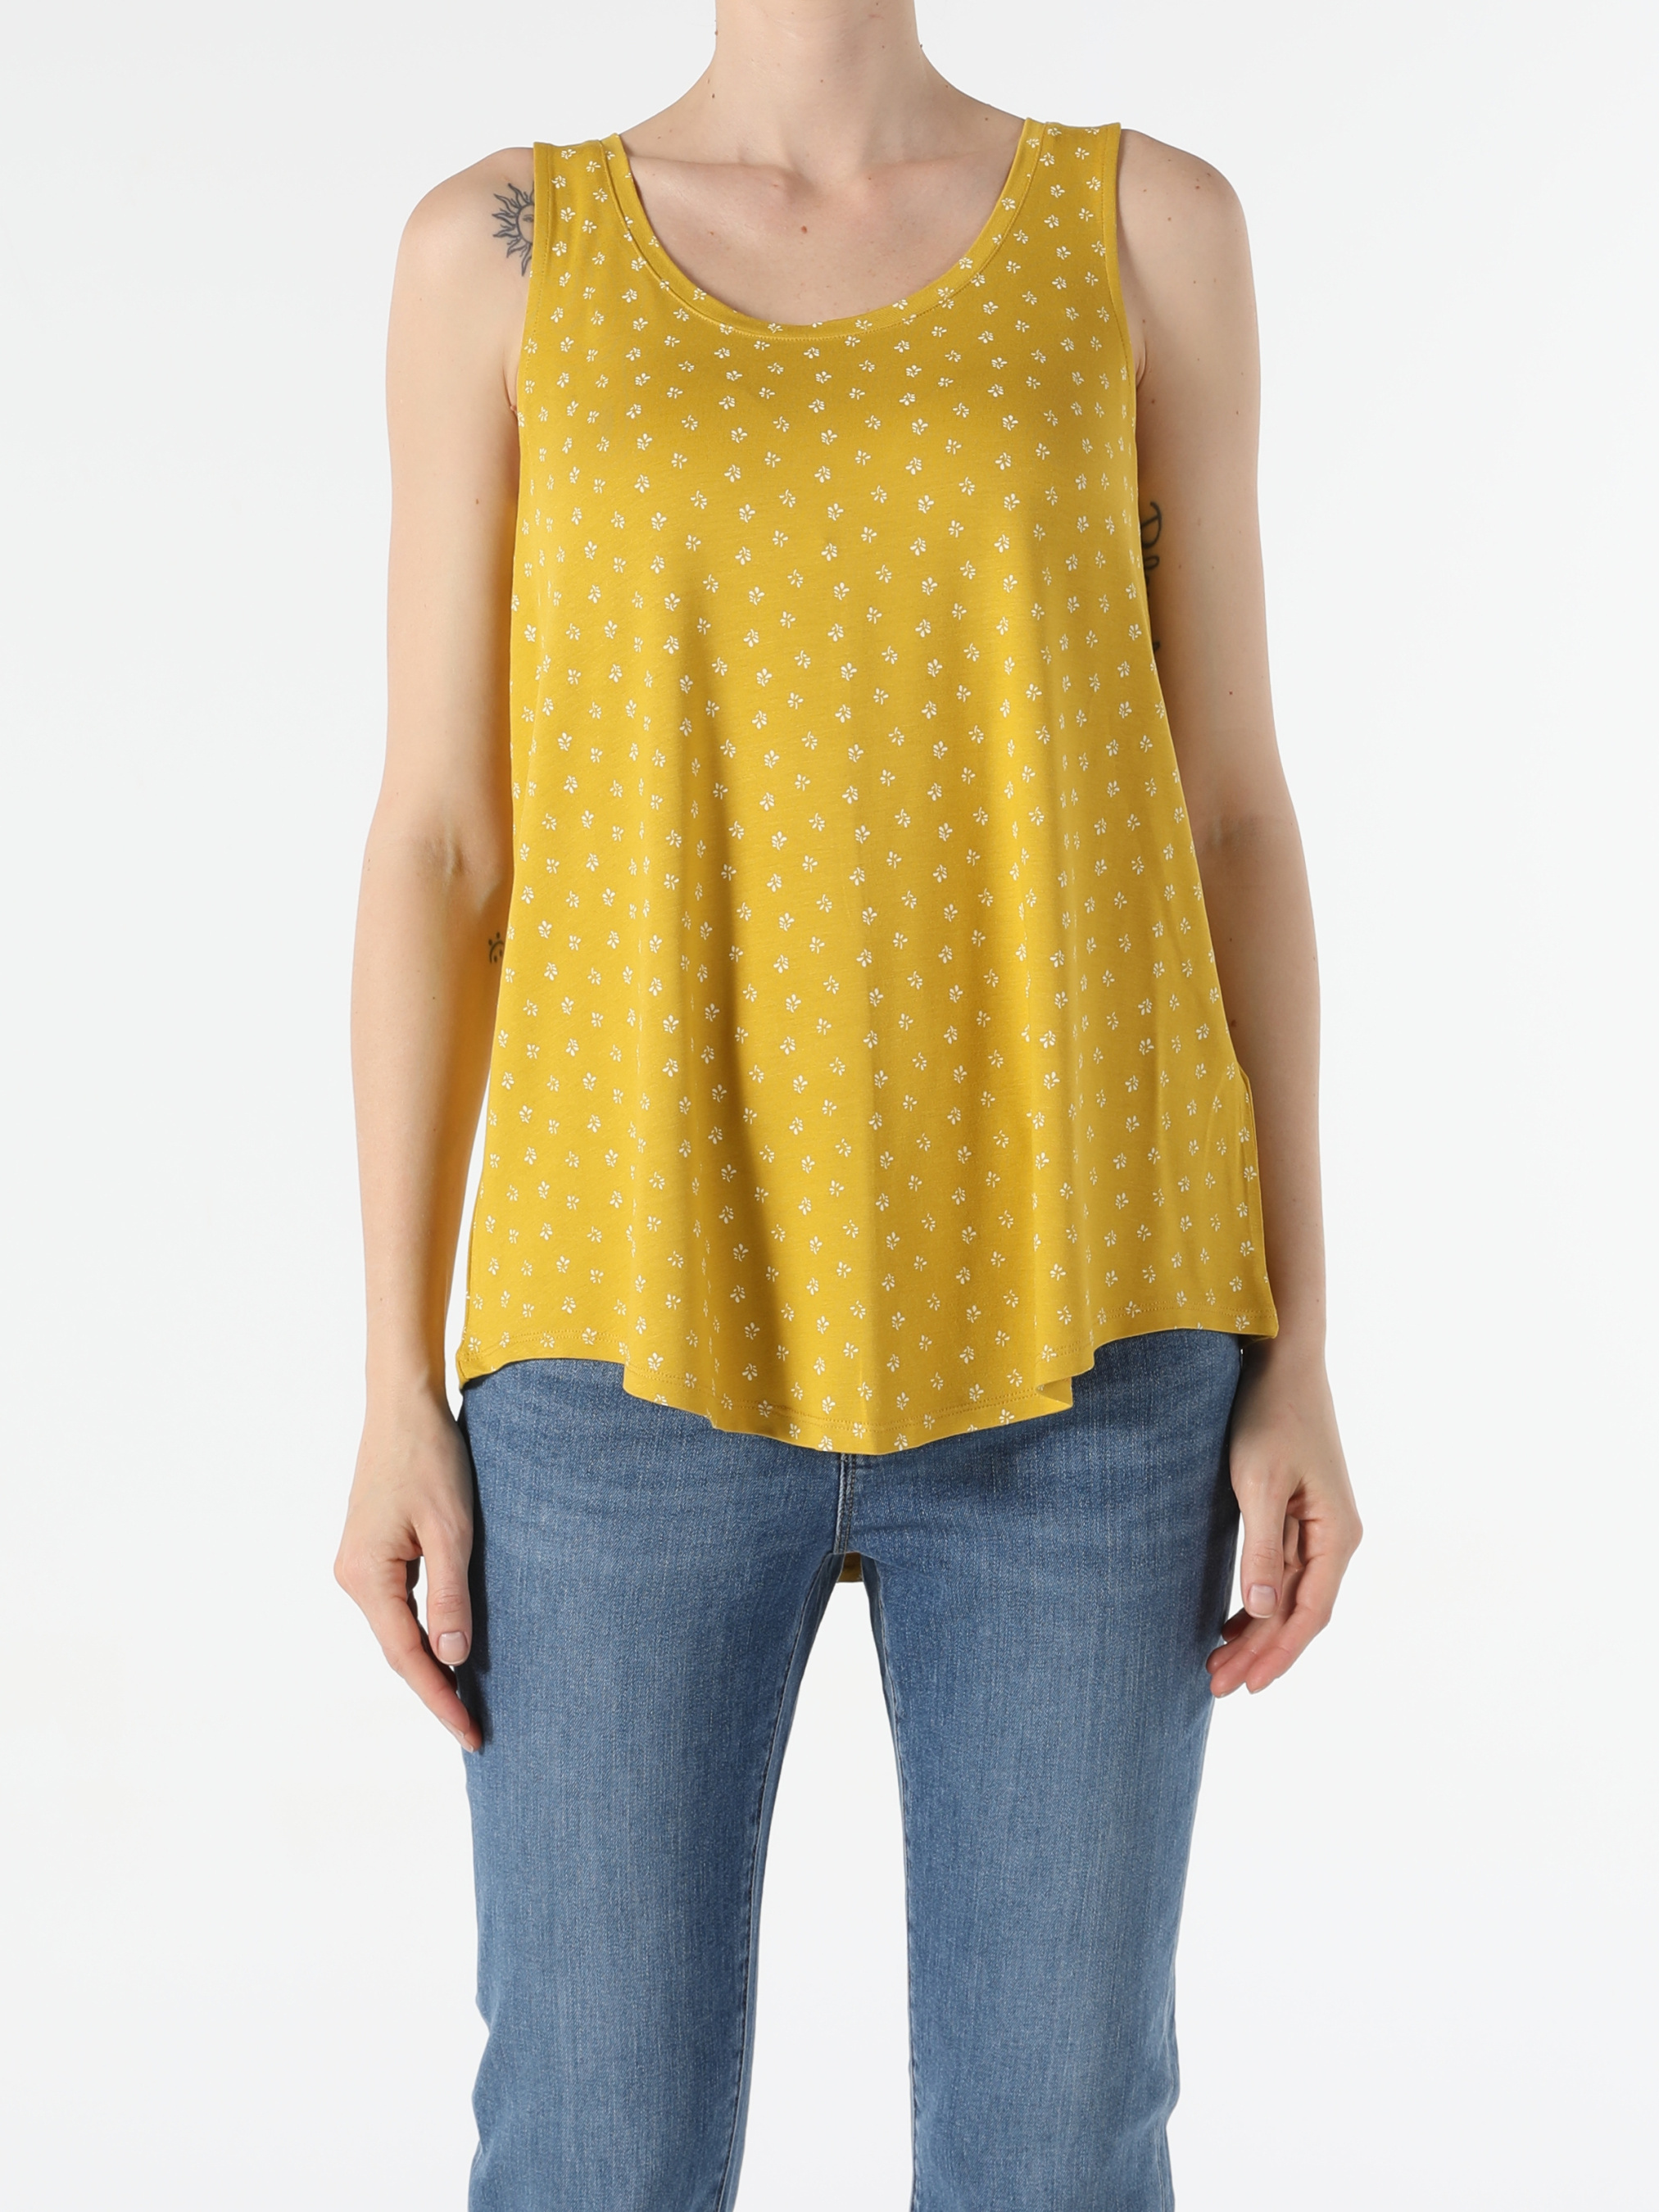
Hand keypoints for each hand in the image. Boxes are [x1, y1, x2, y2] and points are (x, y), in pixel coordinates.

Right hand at [335, 1390, 480, 1749]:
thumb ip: (451, 1597)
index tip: (471, 1734)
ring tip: (467, 1699)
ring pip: (397, 1628)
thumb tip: (453, 1660)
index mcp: (367, 1577)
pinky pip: (399, 1604)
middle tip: (474, 1729)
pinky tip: (450, 1646)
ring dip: (429, 1663)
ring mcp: (359, 1563)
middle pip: (397, 1650)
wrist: (403, 1405)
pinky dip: (423, 1630)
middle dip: (435, 1690)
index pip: (407, 1657)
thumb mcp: (452, 1529)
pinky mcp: (372, 1549)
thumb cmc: (430, 1457)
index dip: (441, 1699)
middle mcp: (353, 1576)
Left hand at [1207, 1339, 1360, 1696]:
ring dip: (1256, 1631)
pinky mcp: (1299, 1513)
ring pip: (1289, 1595)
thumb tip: (1265, 1611)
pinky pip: (1282, 1571)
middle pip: (1299, 1611)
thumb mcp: (1259, 1483)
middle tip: (1216, 1684)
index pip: (1310, 1613)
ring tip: (1217, 1663)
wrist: (1283, 1361)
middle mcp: (1336, 1537)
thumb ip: (1263, 1549)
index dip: (1278, 1653)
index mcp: (1337, 1535)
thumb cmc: (1270, 1415)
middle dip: (1260, 1652)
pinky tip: (1232, 1620)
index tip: (1245, 1685)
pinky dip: (1258, 1600)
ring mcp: (1319, 1526)